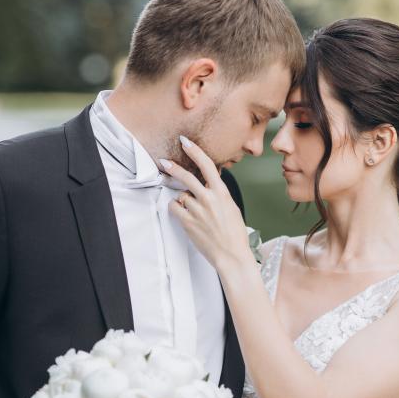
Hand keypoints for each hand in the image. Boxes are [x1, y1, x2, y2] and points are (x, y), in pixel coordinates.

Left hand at [163, 137, 251, 269]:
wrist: (232, 255)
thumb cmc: (234, 234)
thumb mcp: (232, 208)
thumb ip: (219, 194)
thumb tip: (208, 183)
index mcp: (222, 193)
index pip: (207, 165)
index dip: (195, 151)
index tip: (185, 142)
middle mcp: (209, 199)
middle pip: (186, 177)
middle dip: (173, 168)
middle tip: (164, 162)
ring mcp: (197, 210)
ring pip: (181, 196)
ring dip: (184, 201)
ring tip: (195, 213)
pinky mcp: (188, 222)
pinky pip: (175, 208)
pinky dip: (177, 209)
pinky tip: (186, 216)